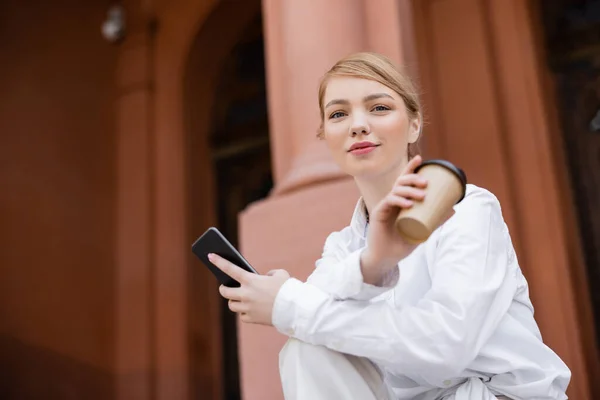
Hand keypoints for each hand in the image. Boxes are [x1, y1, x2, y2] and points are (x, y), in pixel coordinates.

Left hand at [209, 253, 290, 324]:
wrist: (295, 309)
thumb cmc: (288, 289)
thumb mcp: (280, 275)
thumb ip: (269, 275)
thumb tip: (265, 279)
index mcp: (251, 280)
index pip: (230, 269)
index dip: (219, 261)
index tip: (210, 256)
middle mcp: (246, 294)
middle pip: (225, 292)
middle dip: (224, 289)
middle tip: (226, 287)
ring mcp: (247, 307)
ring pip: (232, 305)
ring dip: (234, 301)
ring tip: (239, 299)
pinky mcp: (252, 319)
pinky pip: (242, 315)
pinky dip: (245, 312)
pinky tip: (250, 310)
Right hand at [361, 155, 428, 283]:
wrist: (386, 257)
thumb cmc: (402, 243)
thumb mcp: (422, 230)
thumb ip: (435, 220)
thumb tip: (453, 209)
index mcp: (400, 201)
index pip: (405, 180)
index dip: (411, 168)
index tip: (420, 159)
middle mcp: (391, 200)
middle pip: (401, 182)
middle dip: (413, 178)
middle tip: (426, 183)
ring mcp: (384, 206)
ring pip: (396, 190)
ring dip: (409, 190)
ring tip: (422, 196)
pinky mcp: (378, 213)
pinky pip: (389, 202)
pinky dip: (399, 201)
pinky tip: (408, 204)